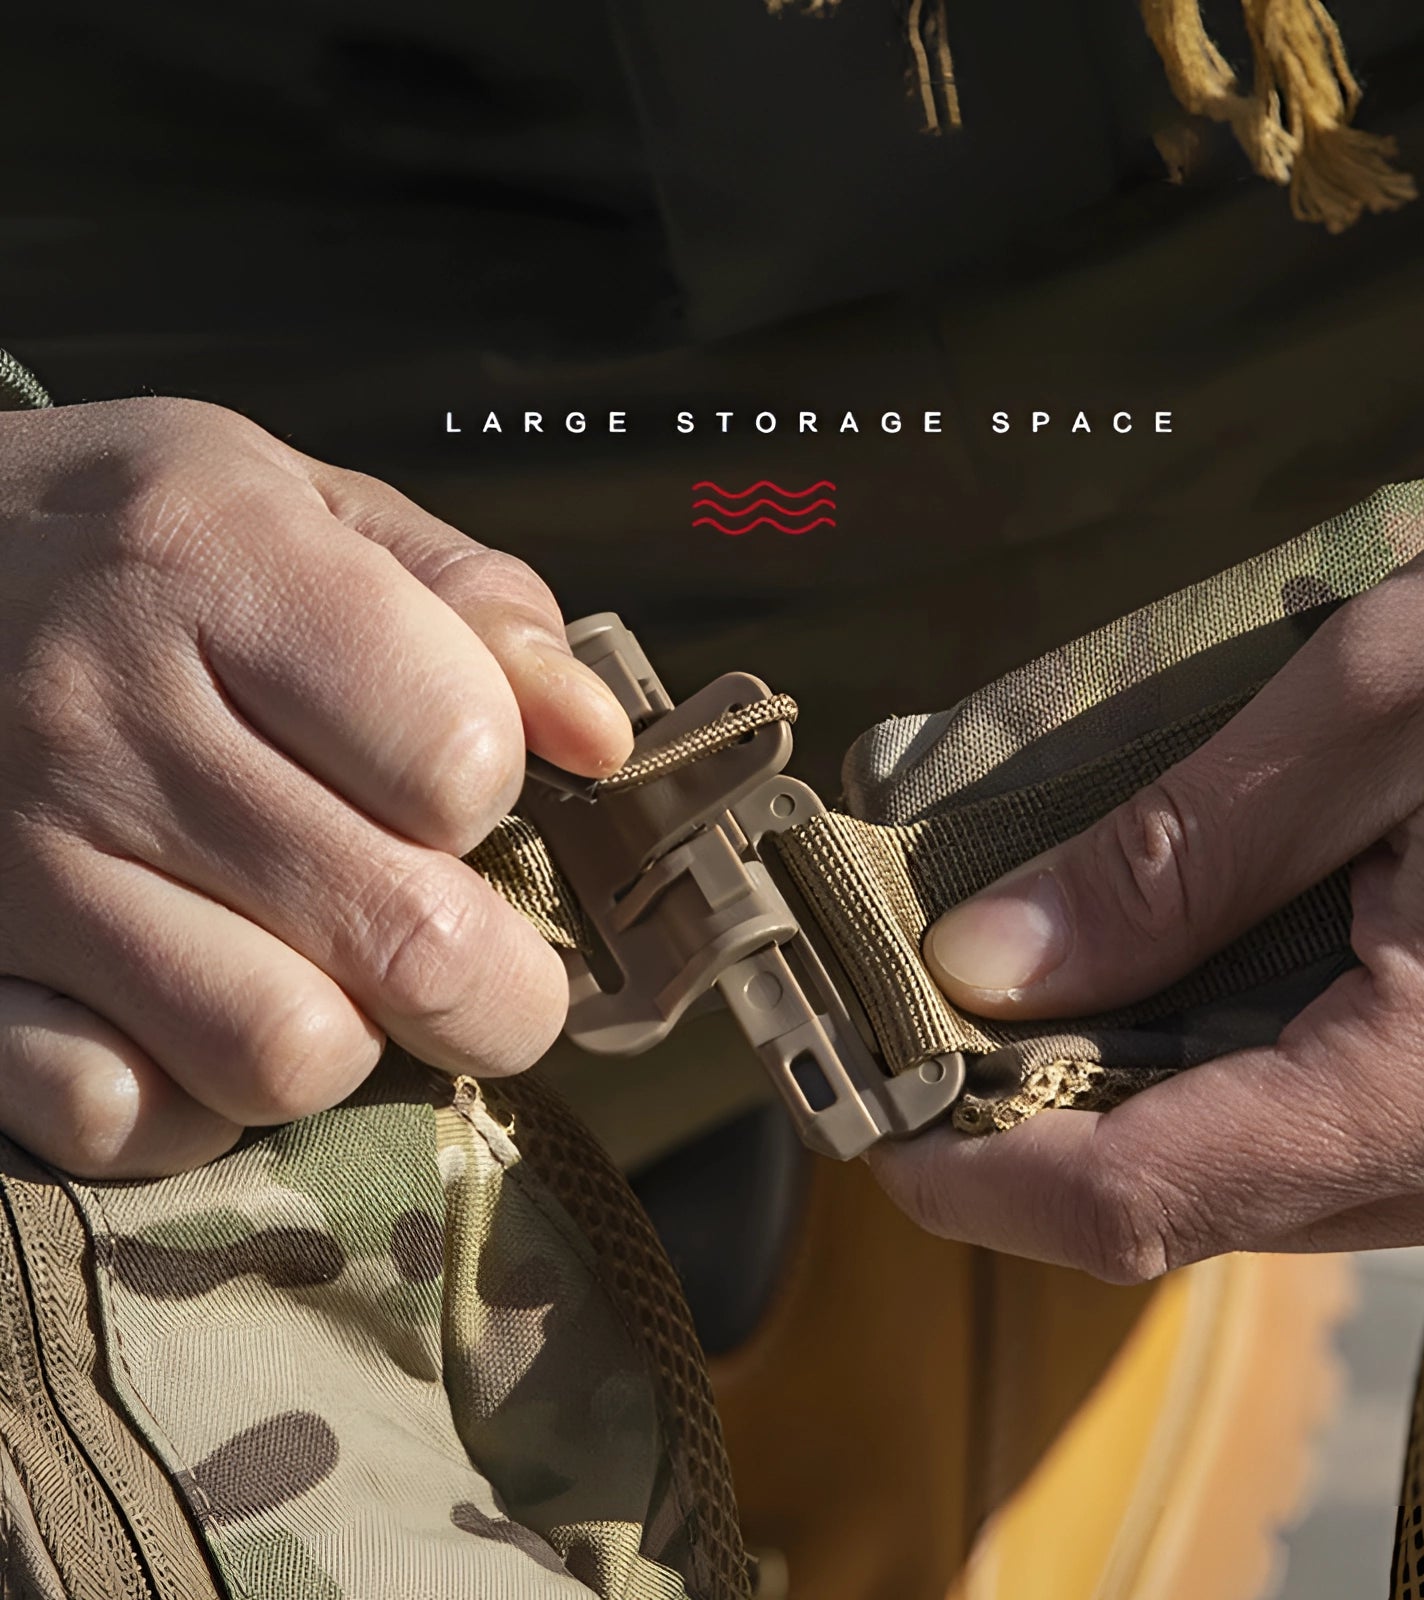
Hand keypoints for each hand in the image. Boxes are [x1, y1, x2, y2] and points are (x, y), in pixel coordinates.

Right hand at [0, 398, 631, 1177]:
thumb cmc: (123, 542)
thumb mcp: (292, 498)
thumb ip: (465, 599)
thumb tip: (599, 738)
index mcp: (216, 566)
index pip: (455, 754)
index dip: (490, 791)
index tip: (455, 786)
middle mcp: (104, 721)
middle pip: (404, 935)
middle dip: (490, 976)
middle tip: (472, 951)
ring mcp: (12, 866)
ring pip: (282, 1053)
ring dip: (341, 1035)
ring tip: (315, 966)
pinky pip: (125, 1119)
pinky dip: (189, 1102)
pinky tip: (186, 1015)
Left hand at [871, 480, 1423, 1280]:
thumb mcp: (1376, 699)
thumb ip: (1168, 855)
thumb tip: (983, 966)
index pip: (1145, 1195)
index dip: (976, 1178)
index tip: (860, 1120)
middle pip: (1197, 1204)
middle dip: (1032, 1132)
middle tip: (912, 1031)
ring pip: (1269, 1181)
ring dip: (1124, 1101)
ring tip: (1013, 993)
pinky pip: (1347, 1138)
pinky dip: (1226, 1078)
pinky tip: (1164, 983)